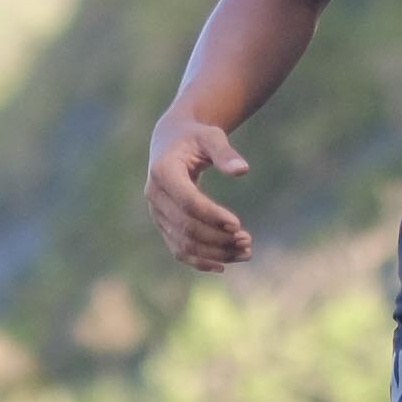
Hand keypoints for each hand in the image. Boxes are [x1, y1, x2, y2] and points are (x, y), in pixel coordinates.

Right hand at [145, 113, 254, 270]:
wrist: (172, 142)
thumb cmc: (195, 137)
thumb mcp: (210, 137)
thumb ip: (224, 153)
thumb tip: (242, 170)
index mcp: (163, 171)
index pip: (188, 201)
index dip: (212, 215)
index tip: (238, 224)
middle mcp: (154, 194)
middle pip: (186, 226)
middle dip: (218, 238)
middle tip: (248, 241)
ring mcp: (156, 212)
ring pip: (183, 242)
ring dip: (214, 252)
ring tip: (245, 252)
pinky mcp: (163, 224)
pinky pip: (178, 249)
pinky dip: (199, 260)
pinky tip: (224, 265)